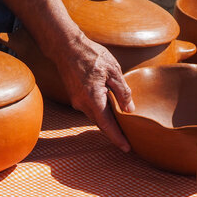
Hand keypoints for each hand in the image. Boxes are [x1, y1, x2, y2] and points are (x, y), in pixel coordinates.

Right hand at [53, 34, 134, 151]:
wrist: (66, 48)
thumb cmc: (91, 55)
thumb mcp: (113, 71)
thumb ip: (122, 92)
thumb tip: (130, 110)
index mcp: (94, 98)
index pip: (107, 125)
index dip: (117, 138)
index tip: (126, 148)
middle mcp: (83, 104)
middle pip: (101, 125)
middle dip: (114, 134)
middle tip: (128, 142)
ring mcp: (77, 102)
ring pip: (96, 118)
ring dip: (108, 124)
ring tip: (123, 128)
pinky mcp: (75, 98)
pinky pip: (91, 110)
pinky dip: (101, 114)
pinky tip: (111, 112)